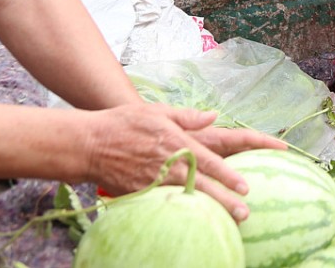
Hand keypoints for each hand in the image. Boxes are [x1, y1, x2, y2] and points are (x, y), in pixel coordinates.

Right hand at [82, 102, 285, 219]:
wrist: (90, 144)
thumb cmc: (125, 123)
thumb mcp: (159, 112)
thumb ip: (188, 116)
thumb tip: (213, 115)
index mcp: (177, 142)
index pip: (208, 162)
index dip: (227, 175)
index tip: (244, 187)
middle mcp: (168, 164)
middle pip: (201, 186)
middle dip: (224, 200)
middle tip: (244, 213)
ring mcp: (154, 181)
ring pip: (186, 199)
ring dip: (207, 210)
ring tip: (226, 222)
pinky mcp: (141, 193)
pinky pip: (165, 205)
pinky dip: (181, 213)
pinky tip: (194, 222)